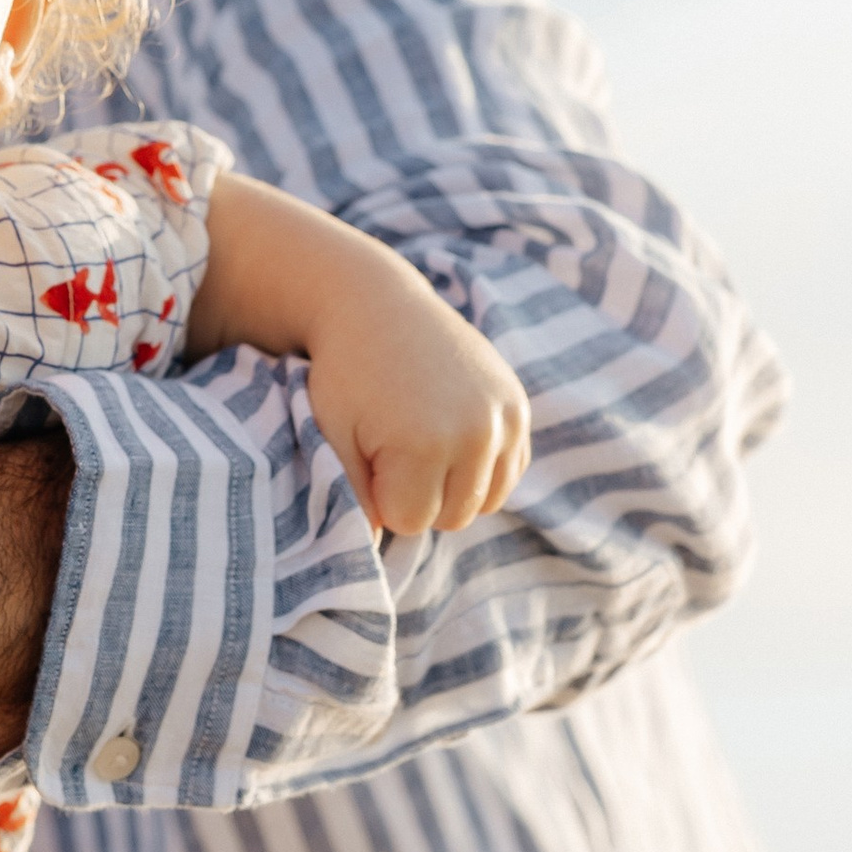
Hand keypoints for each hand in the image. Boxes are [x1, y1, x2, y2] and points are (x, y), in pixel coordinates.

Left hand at [304, 258, 530, 537]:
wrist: (377, 304)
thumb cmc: (345, 374)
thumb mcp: (333, 436)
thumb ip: (351, 497)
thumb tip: (374, 546)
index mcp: (425, 443)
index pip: (411, 522)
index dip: (382, 497)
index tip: (367, 454)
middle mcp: (476, 433)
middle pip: (453, 517)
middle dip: (418, 495)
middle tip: (391, 445)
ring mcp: (504, 417)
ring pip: (485, 501)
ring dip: (453, 486)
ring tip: (419, 441)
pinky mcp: (519, 406)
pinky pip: (509, 471)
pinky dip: (482, 468)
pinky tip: (449, 435)